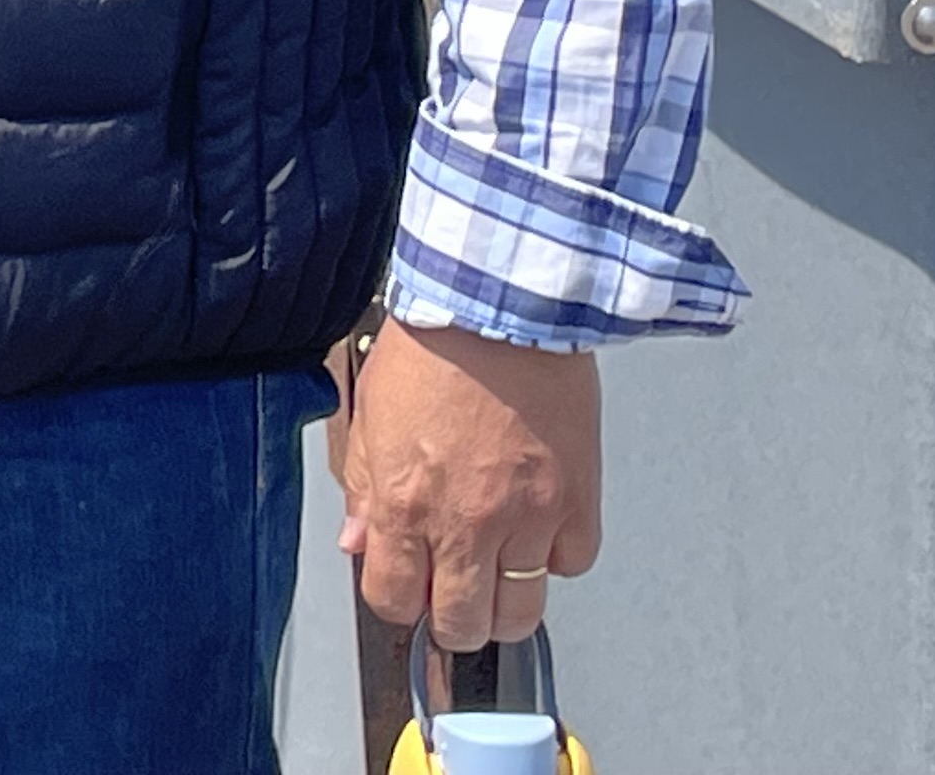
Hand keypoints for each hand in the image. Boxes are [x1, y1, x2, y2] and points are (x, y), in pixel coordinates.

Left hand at [335, 323, 600, 651]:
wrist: (500, 309)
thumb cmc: (432, 349)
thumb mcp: (368, 415)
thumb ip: (361, 487)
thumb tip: (358, 541)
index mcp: (403, 501)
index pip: (393, 599)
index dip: (397, 599)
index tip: (405, 586)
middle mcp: (464, 522)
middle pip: (462, 625)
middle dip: (452, 619)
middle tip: (453, 591)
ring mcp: (526, 519)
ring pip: (521, 612)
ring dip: (505, 600)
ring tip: (495, 568)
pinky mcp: (576, 503)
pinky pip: (571, 565)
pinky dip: (556, 556)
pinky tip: (537, 526)